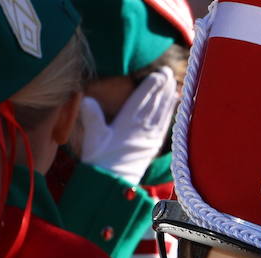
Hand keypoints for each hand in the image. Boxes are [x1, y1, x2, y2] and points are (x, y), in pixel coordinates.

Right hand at [78, 69, 178, 185]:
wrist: (112, 183)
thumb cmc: (100, 160)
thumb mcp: (93, 137)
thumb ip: (92, 116)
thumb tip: (86, 98)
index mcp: (127, 122)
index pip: (143, 98)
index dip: (152, 84)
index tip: (159, 72)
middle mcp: (142, 128)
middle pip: (156, 102)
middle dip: (163, 86)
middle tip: (168, 72)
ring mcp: (150, 137)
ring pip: (162, 112)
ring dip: (169, 97)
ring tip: (173, 84)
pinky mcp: (153, 146)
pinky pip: (165, 125)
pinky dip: (170, 113)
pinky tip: (174, 104)